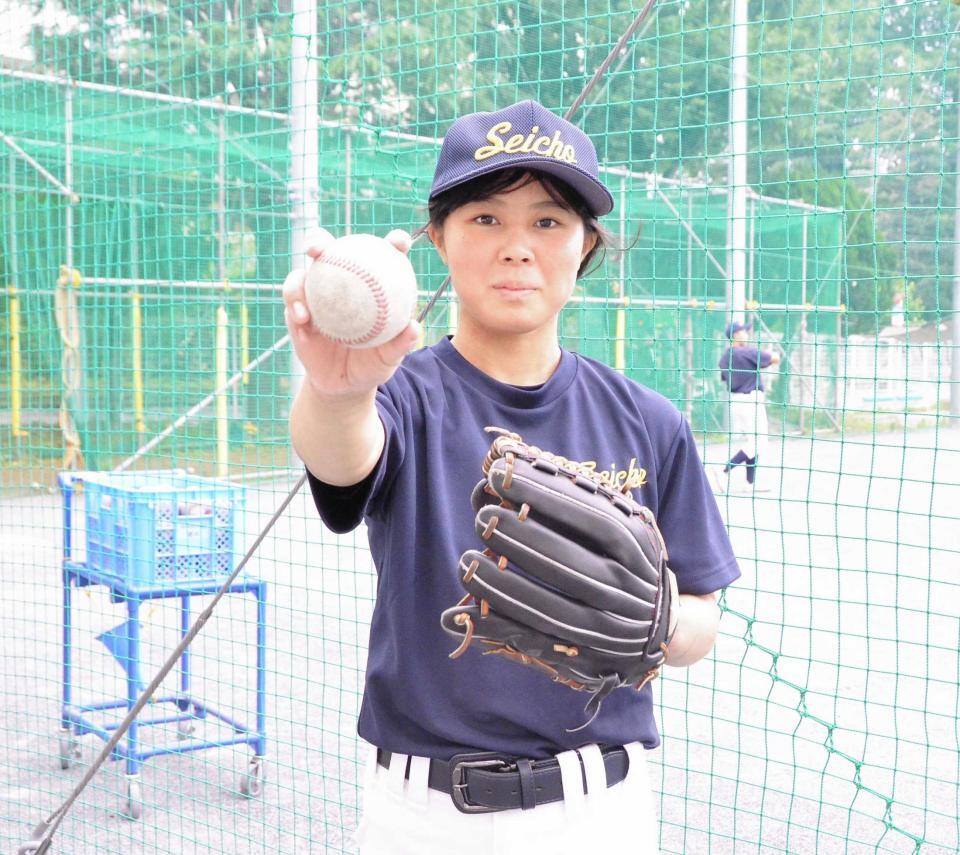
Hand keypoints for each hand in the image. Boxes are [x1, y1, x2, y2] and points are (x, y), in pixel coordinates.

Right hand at [282, 228, 420, 398]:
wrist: (343, 384)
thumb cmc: (371, 365)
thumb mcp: (388, 358)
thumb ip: (400, 343)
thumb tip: (413, 327)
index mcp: (370, 286)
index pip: (382, 256)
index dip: (393, 242)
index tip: (399, 242)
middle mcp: (341, 282)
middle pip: (329, 250)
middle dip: (319, 240)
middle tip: (318, 248)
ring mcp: (316, 293)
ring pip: (303, 272)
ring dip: (300, 276)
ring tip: (304, 294)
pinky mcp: (297, 308)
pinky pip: (292, 299)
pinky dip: (295, 304)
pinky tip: (301, 317)